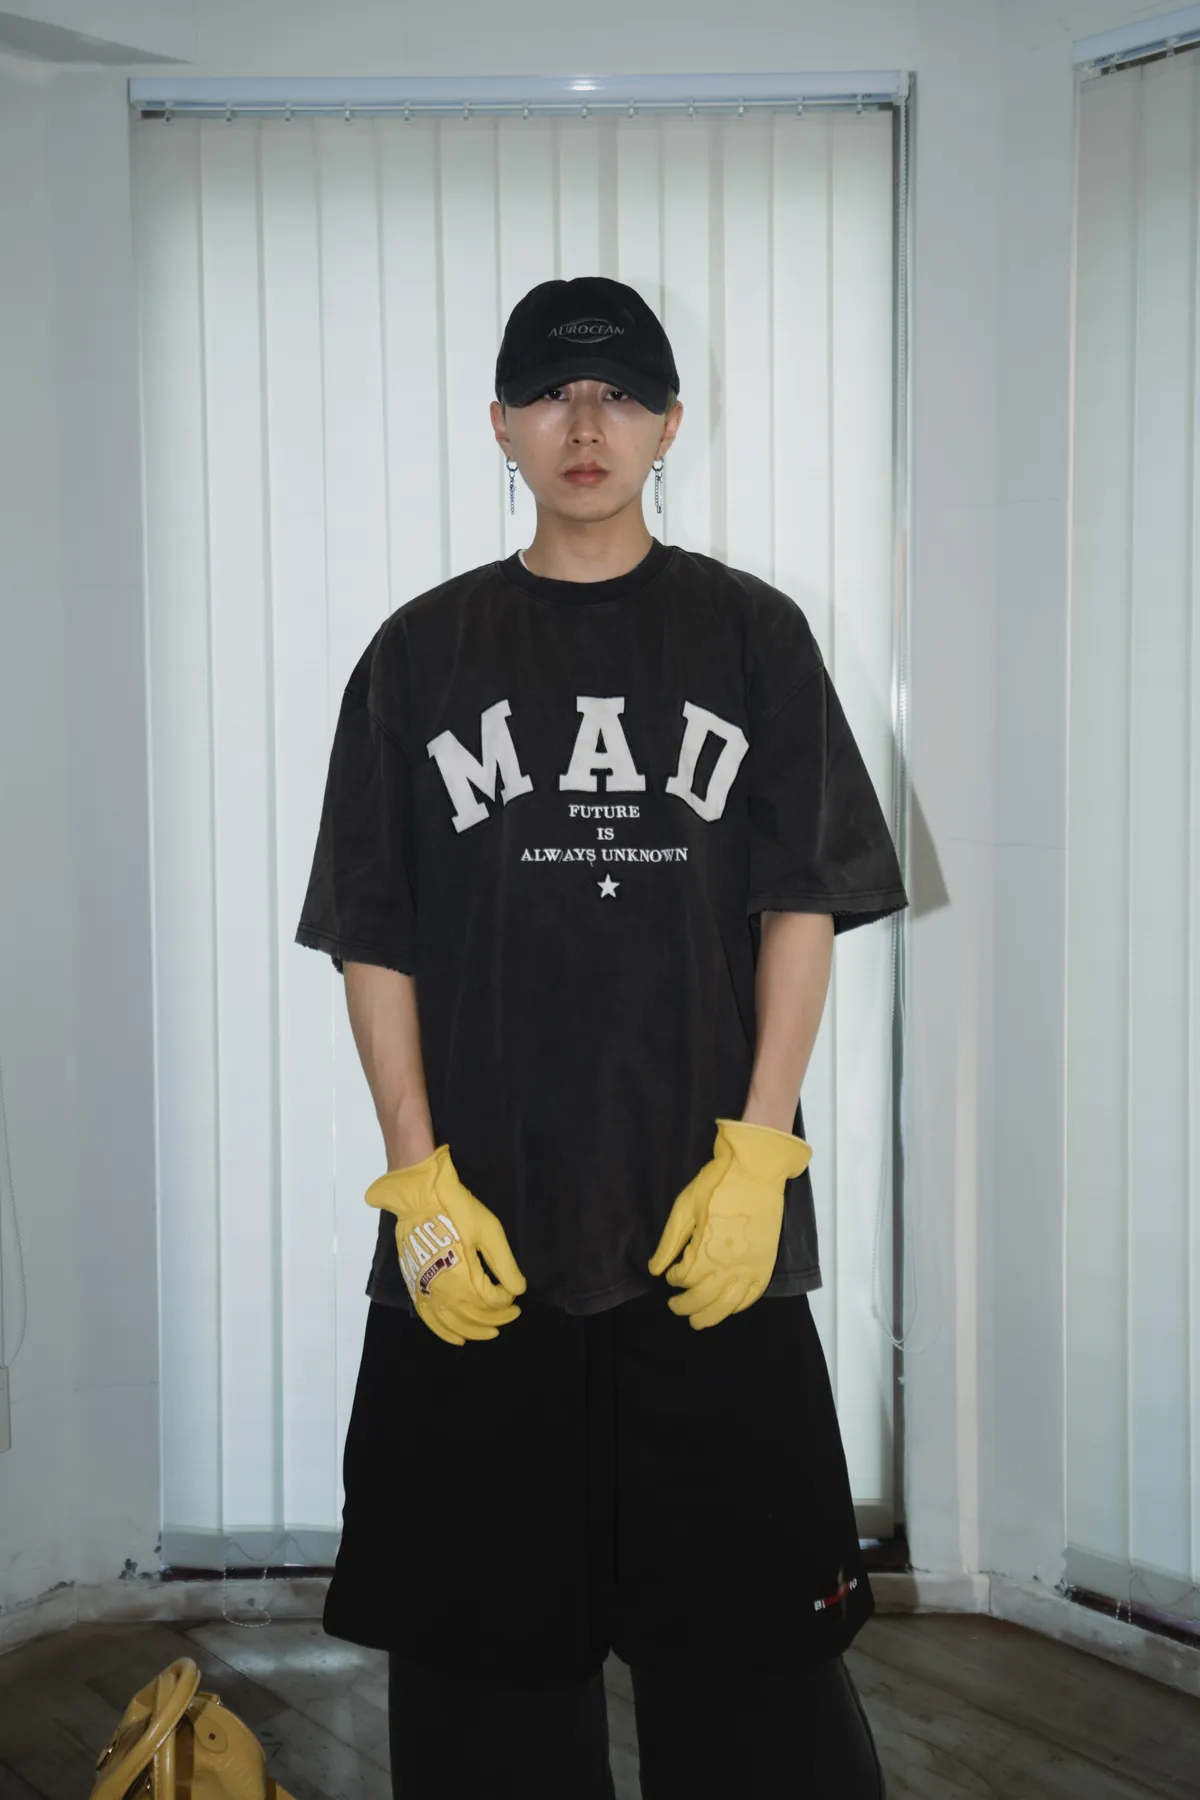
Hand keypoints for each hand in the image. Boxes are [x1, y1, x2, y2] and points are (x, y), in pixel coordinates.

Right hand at [365, 1145, 526, 1345]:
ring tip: (491, 1332)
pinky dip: (443, 1331)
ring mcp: (426, 1289)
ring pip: (452, 1322)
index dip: (505, 1302)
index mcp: (462, 1276)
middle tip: (512, 1315)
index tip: (513, 1293)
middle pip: (472, 1316)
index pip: (489, 1302)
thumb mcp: (489, 1231)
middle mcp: (443, 1289)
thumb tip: (519, 1290)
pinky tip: (457, 1338)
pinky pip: (429, 1318)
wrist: (419, 1196)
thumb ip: (504, 1264)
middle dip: (495, 1319)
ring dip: (473, 1331)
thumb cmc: (457, 1210)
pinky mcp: (415, 1286)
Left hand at [647, 1118, 812, 1329]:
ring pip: (728, 1305)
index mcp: (706, 1251)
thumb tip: (655, 1271)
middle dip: (685, 1306)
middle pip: (703, 1299)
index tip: (671, 1274)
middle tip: (675, 1307)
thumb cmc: (716, 1185)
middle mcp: (729, 1266)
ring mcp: (750, 1267)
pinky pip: (752, 1295)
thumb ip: (669, 1243)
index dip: (674, 1279)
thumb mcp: (684, 1208)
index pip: (685, 1279)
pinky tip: (728, 1307)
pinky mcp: (766, 1263)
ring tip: (697, 1321)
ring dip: (710, 1316)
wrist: (755, 1170)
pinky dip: (739, 1306)